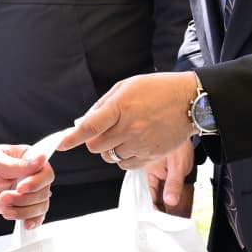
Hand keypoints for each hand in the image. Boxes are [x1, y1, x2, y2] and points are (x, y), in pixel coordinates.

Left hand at [0, 146, 52, 228]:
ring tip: (4, 206)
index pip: (45, 171)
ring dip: (22, 210)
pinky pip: (36, 216)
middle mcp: (33, 175)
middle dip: (23, 198)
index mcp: (29, 158)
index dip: (37, 182)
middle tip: (4, 197)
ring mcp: (29, 192)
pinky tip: (25, 223)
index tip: (22, 188)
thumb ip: (20, 165)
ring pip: (40, 206)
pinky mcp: (24, 205)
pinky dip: (32, 220)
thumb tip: (41, 159)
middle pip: (43, 192)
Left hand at [57, 72, 199, 169]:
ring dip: (110, 149)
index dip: (72, 138)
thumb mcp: (126, 87)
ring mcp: (140, 144)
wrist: (190, 102)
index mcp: (121, 107)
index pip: (90, 127)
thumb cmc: (157, 90)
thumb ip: (101, 106)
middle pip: (96, 147)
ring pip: (109, 157)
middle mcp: (129, 128)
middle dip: (95, 141)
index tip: (61, 144)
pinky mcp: (150, 156)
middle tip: (106, 130)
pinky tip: (133, 143)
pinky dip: (123, 157)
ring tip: (124, 134)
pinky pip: (125, 165)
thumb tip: (80, 123)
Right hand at [146, 142, 195, 217]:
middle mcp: (149, 176)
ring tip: (177, 218)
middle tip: (172, 224)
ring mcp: (156, 177)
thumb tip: (170, 202)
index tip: (163, 223)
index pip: (148, 198)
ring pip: (159, 197)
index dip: (155, 212)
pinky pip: (164, 191)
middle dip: (162, 212)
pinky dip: (170, 199)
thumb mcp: (178, 166)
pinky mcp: (163, 176)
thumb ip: (173, 185)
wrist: (184, 130)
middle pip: (153, 200)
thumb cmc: (180, 144)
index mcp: (148, 174)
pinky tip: (178, 207)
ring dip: (167, 206)